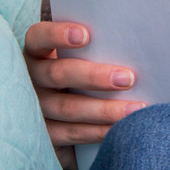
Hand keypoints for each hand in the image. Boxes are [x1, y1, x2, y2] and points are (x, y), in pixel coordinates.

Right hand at [24, 20, 144, 167]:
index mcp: (37, 51)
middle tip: (128, 78)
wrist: (64, 114)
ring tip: (135, 109)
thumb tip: (139, 42)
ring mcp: (33, 108)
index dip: (58, 35)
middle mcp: (30, 78)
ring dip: (104, 109)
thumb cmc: (84, 71)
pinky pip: (72, 133)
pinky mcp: (43, 135)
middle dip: (95, 76)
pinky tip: (120, 129)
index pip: (39, 37)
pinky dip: (99, 131)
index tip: (86, 36)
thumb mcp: (84, 57)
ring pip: (68, 107)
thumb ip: (98, 47)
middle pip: (58, 74)